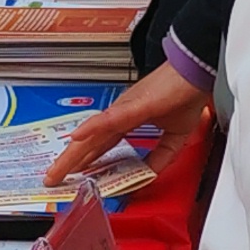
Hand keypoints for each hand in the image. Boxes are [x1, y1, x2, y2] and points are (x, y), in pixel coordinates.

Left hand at [51, 62, 201, 181]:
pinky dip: (93, 128)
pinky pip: (111, 119)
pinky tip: (77, 137)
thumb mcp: (175, 137)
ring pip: (94, 134)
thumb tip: (150, 175)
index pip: (101, 145)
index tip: (71, 174)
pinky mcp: (135, 104)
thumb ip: (161, 157)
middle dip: (70, 162)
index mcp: (129, 119)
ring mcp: (125, 108)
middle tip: (52, 178)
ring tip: (58, 169)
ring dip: (74, 153)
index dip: (86, 160)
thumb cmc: (187, 93)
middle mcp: (121, 113)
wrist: (197, 71)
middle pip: (90, 143)